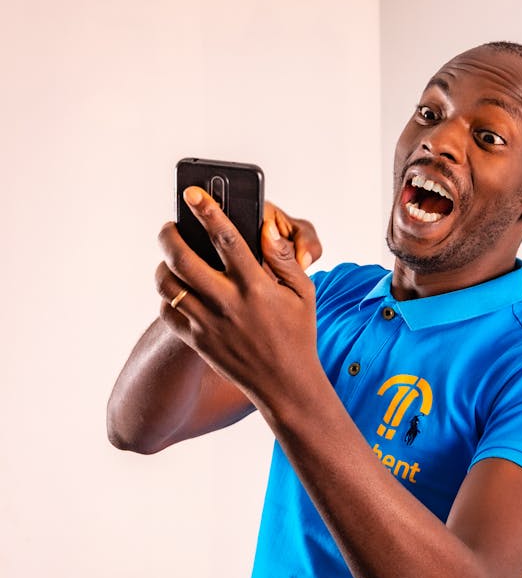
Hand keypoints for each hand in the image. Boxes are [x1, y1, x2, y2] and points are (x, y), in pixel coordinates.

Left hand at [155, 187, 324, 409]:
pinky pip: (167, 313)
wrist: (285, 384)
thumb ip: (284, 258)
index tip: (192, 193)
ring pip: (168, 285)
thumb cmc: (297, 333)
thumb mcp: (304, 293)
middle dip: (169, 234)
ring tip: (169, 258)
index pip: (227, 239)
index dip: (208, 211)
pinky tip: (175, 290)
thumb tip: (267, 227)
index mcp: (257, 287)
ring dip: (162, 266)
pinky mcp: (198, 342)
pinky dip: (165, 297)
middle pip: (184, 258)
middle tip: (169, 226)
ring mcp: (209, 325)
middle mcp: (229, 304)